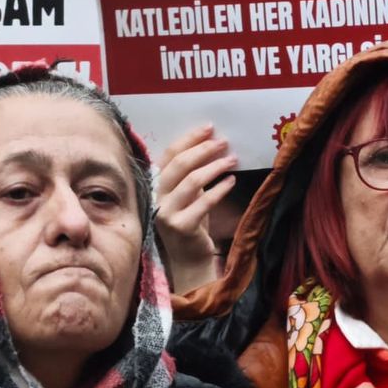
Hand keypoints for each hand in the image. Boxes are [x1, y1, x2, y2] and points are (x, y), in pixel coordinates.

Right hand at [154, 124, 236, 293]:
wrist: (187, 259)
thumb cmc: (190, 222)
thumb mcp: (187, 194)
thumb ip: (191, 174)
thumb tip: (211, 144)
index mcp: (155, 184)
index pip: (169, 154)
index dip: (189, 139)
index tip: (209, 128)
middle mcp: (156, 196)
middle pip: (179, 164)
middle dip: (203, 149)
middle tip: (223, 142)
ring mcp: (166, 212)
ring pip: (191, 181)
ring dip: (214, 166)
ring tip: (232, 159)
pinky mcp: (181, 226)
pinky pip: (204, 202)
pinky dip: (219, 189)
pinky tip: (231, 181)